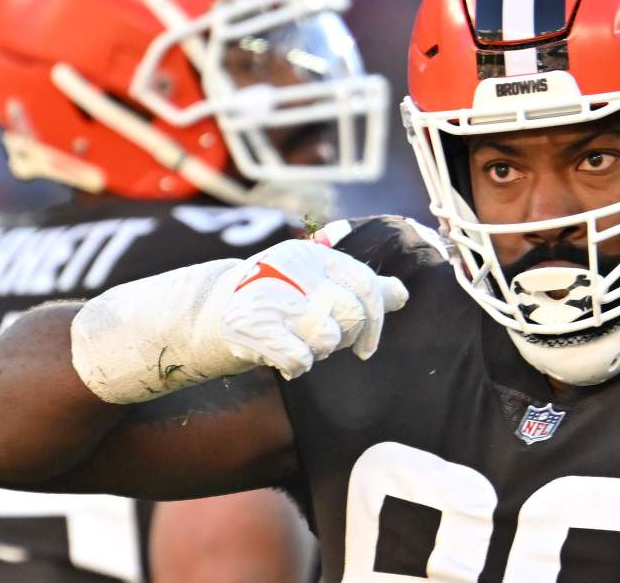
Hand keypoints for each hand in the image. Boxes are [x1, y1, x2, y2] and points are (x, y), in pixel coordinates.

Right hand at [222, 240, 408, 378]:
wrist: (217, 310)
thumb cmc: (282, 299)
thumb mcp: (321, 285)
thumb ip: (361, 288)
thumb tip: (401, 293)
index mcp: (313, 254)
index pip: (365, 282)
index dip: (375, 319)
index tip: (367, 348)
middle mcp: (291, 266)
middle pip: (350, 312)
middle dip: (344, 336)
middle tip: (322, 339)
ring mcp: (269, 294)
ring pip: (328, 337)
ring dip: (318, 350)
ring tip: (299, 341)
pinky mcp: (249, 324)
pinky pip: (300, 358)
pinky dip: (297, 365)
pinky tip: (285, 357)